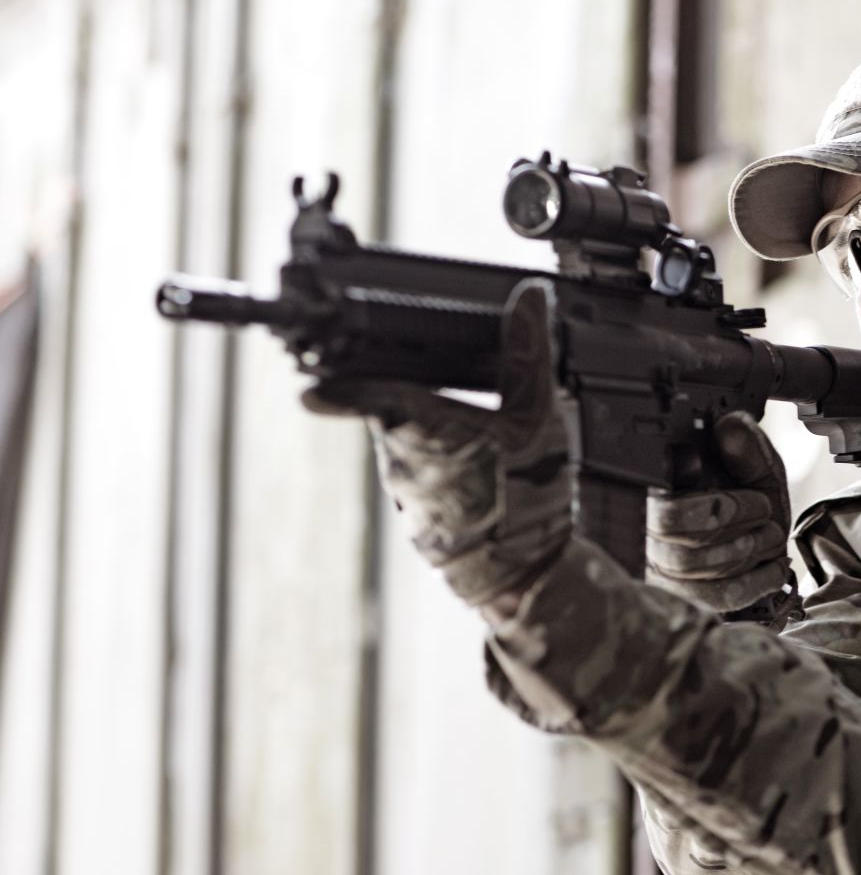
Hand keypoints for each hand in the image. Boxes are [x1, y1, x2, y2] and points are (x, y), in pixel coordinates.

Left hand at [301, 278, 574, 606]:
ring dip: (427, 439)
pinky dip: (438, 472)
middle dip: (403, 401)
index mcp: (426, 427)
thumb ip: (528, 352)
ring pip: (405, 451)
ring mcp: (408, 495)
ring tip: (476, 439)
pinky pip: (421, 483)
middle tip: (430, 390)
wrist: (527, 575)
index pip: (367, 393)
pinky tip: (475, 473)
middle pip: (389, 415)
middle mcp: (404, 461)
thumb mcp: (538, 416)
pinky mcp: (420, 522)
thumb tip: (530, 298)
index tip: (309, 387)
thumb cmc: (527, 495)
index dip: (337, 387)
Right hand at [645, 412, 794, 612]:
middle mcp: (644, 529)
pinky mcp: (680, 596)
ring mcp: (657, 567)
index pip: (659, 494)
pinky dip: (752, 582)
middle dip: (733, 520)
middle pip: (672, 527)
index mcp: (657, 487)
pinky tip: (773, 568)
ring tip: (769, 536)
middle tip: (764, 512)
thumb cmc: (751, 506)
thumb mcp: (757, 470)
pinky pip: (709, 596)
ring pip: (689, 563)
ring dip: (743, 549)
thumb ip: (747, 447)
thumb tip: (730, 425)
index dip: (710, 501)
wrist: (763, 549)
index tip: (755, 501)